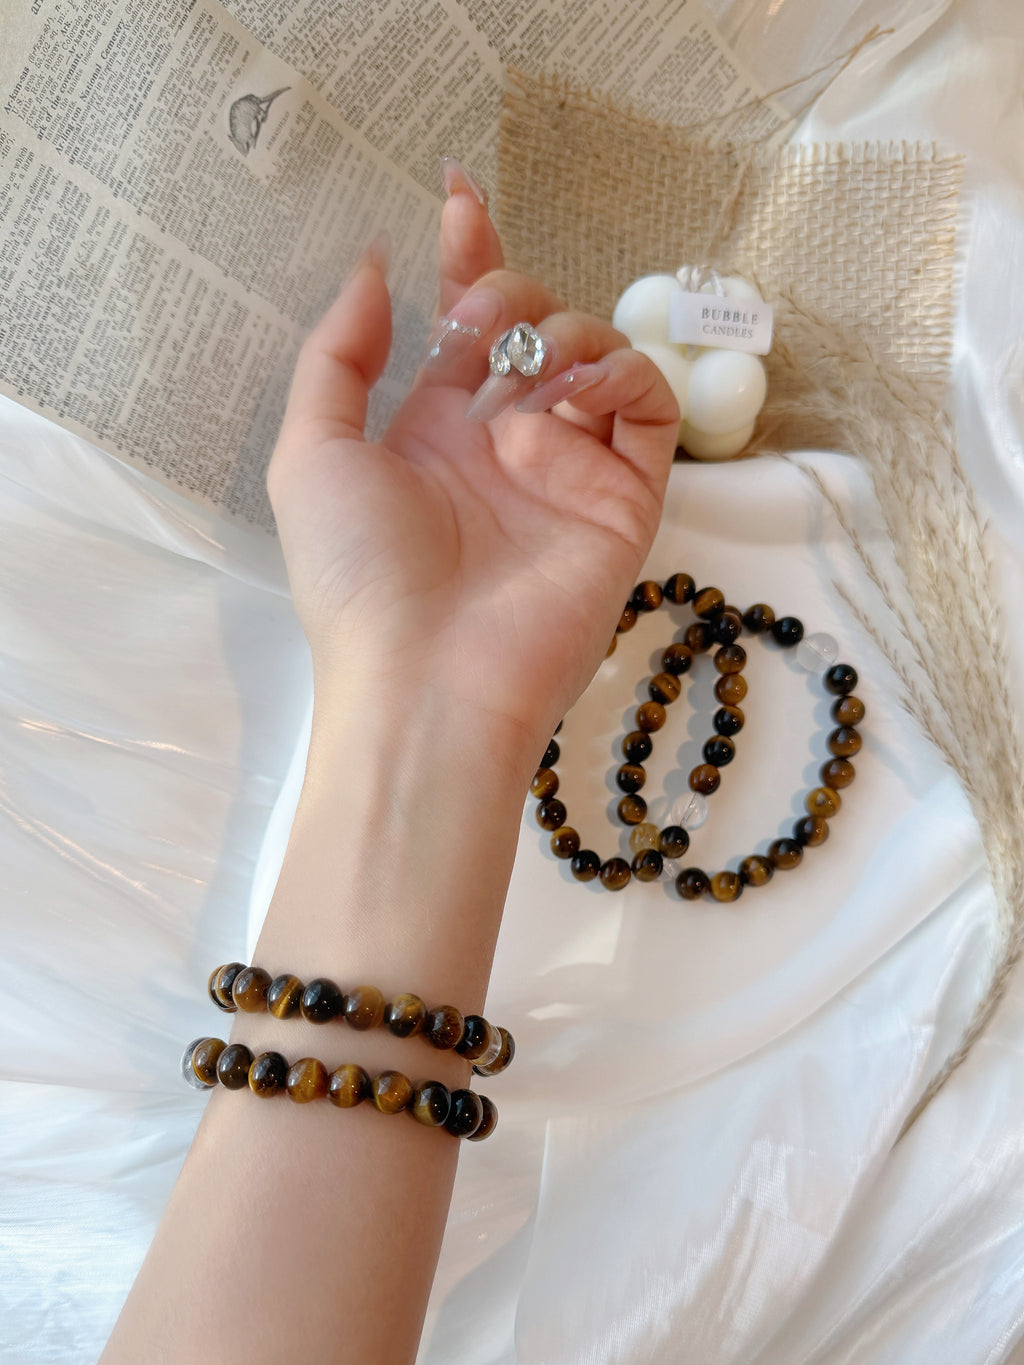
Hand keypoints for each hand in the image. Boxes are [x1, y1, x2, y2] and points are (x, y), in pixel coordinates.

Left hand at [268, 175, 678, 749]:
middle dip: (508, 295)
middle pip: (534, 327)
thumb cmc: (359, 575)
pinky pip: (650, 411)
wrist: (426, 681)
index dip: (468, 259)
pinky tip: (579, 389)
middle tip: (481, 329)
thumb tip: (374, 263)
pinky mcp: (625, 499)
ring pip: (598, 356)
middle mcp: (506, 444)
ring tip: (528, 372)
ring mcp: (569, 470)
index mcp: (436, 433)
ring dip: (565, 333)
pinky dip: (626, 375)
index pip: (466, 329)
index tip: (458, 197)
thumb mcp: (312, 453)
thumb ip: (339, 353)